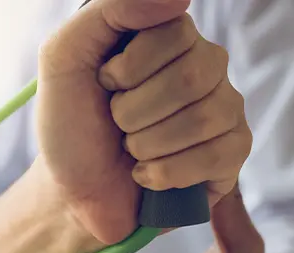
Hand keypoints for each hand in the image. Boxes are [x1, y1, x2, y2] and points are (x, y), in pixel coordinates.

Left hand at [35, 0, 250, 243]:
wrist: (71, 193)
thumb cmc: (69, 127)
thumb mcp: (63, 59)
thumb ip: (108, 11)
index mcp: (167, 40)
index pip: (175, 31)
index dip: (130, 67)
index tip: (104, 85)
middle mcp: (203, 68)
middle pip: (194, 76)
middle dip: (134, 111)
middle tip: (115, 124)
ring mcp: (223, 110)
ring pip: (206, 117)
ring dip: (146, 144)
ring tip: (129, 150)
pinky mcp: (230, 154)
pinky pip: (218, 155)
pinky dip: (165, 173)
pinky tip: (146, 175)